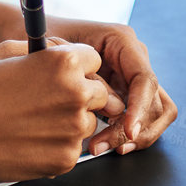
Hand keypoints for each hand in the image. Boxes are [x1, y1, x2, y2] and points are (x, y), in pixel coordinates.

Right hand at [0, 41, 125, 180]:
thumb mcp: (6, 51)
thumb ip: (43, 48)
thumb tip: (63, 49)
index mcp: (63, 65)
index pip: (94, 60)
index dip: (78, 65)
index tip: (66, 72)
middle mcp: (75, 97)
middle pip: (99, 92)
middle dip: (79, 92)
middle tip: (48, 97)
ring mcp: (73, 132)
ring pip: (87, 121)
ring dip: (69, 120)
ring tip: (34, 119)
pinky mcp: (65, 160)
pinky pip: (73, 147)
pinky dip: (57, 143)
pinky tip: (30, 137)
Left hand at [46, 18, 176, 155]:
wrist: (31, 38)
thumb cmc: (40, 40)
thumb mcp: (54, 51)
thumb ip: (79, 73)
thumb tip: (99, 103)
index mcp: (121, 40)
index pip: (144, 79)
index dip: (140, 108)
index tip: (128, 131)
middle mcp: (133, 57)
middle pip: (154, 101)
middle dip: (135, 128)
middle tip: (107, 145)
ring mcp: (132, 76)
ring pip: (154, 114)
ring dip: (136, 136)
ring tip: (104, 146)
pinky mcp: (127, 93)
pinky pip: (141, 118)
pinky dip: (128, 134)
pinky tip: (105, 142)